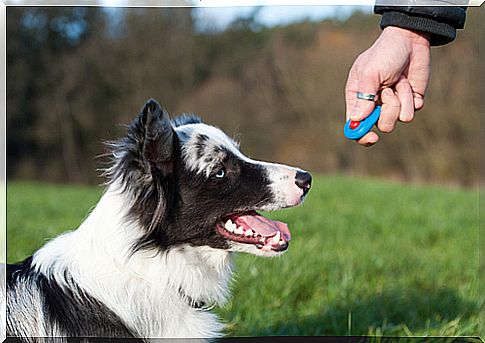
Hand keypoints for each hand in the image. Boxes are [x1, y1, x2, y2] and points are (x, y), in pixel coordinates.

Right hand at [345, 26, 430, 145]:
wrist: (410, 39)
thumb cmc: (384, 53)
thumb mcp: (370, 73)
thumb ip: (364, 97)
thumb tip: (356, 119)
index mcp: (357, 99)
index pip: (355, 125)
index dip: (361, 134)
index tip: (371, 137)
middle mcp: (374, 105)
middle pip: (380, 125)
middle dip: (387, 111)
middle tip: (388, 92)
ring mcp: (393, 104)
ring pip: (398, 119)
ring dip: (401, 99)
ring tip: (399, 82)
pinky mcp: (410, 102)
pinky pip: (412, 111)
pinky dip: (411, 97)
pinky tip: (408, 82)